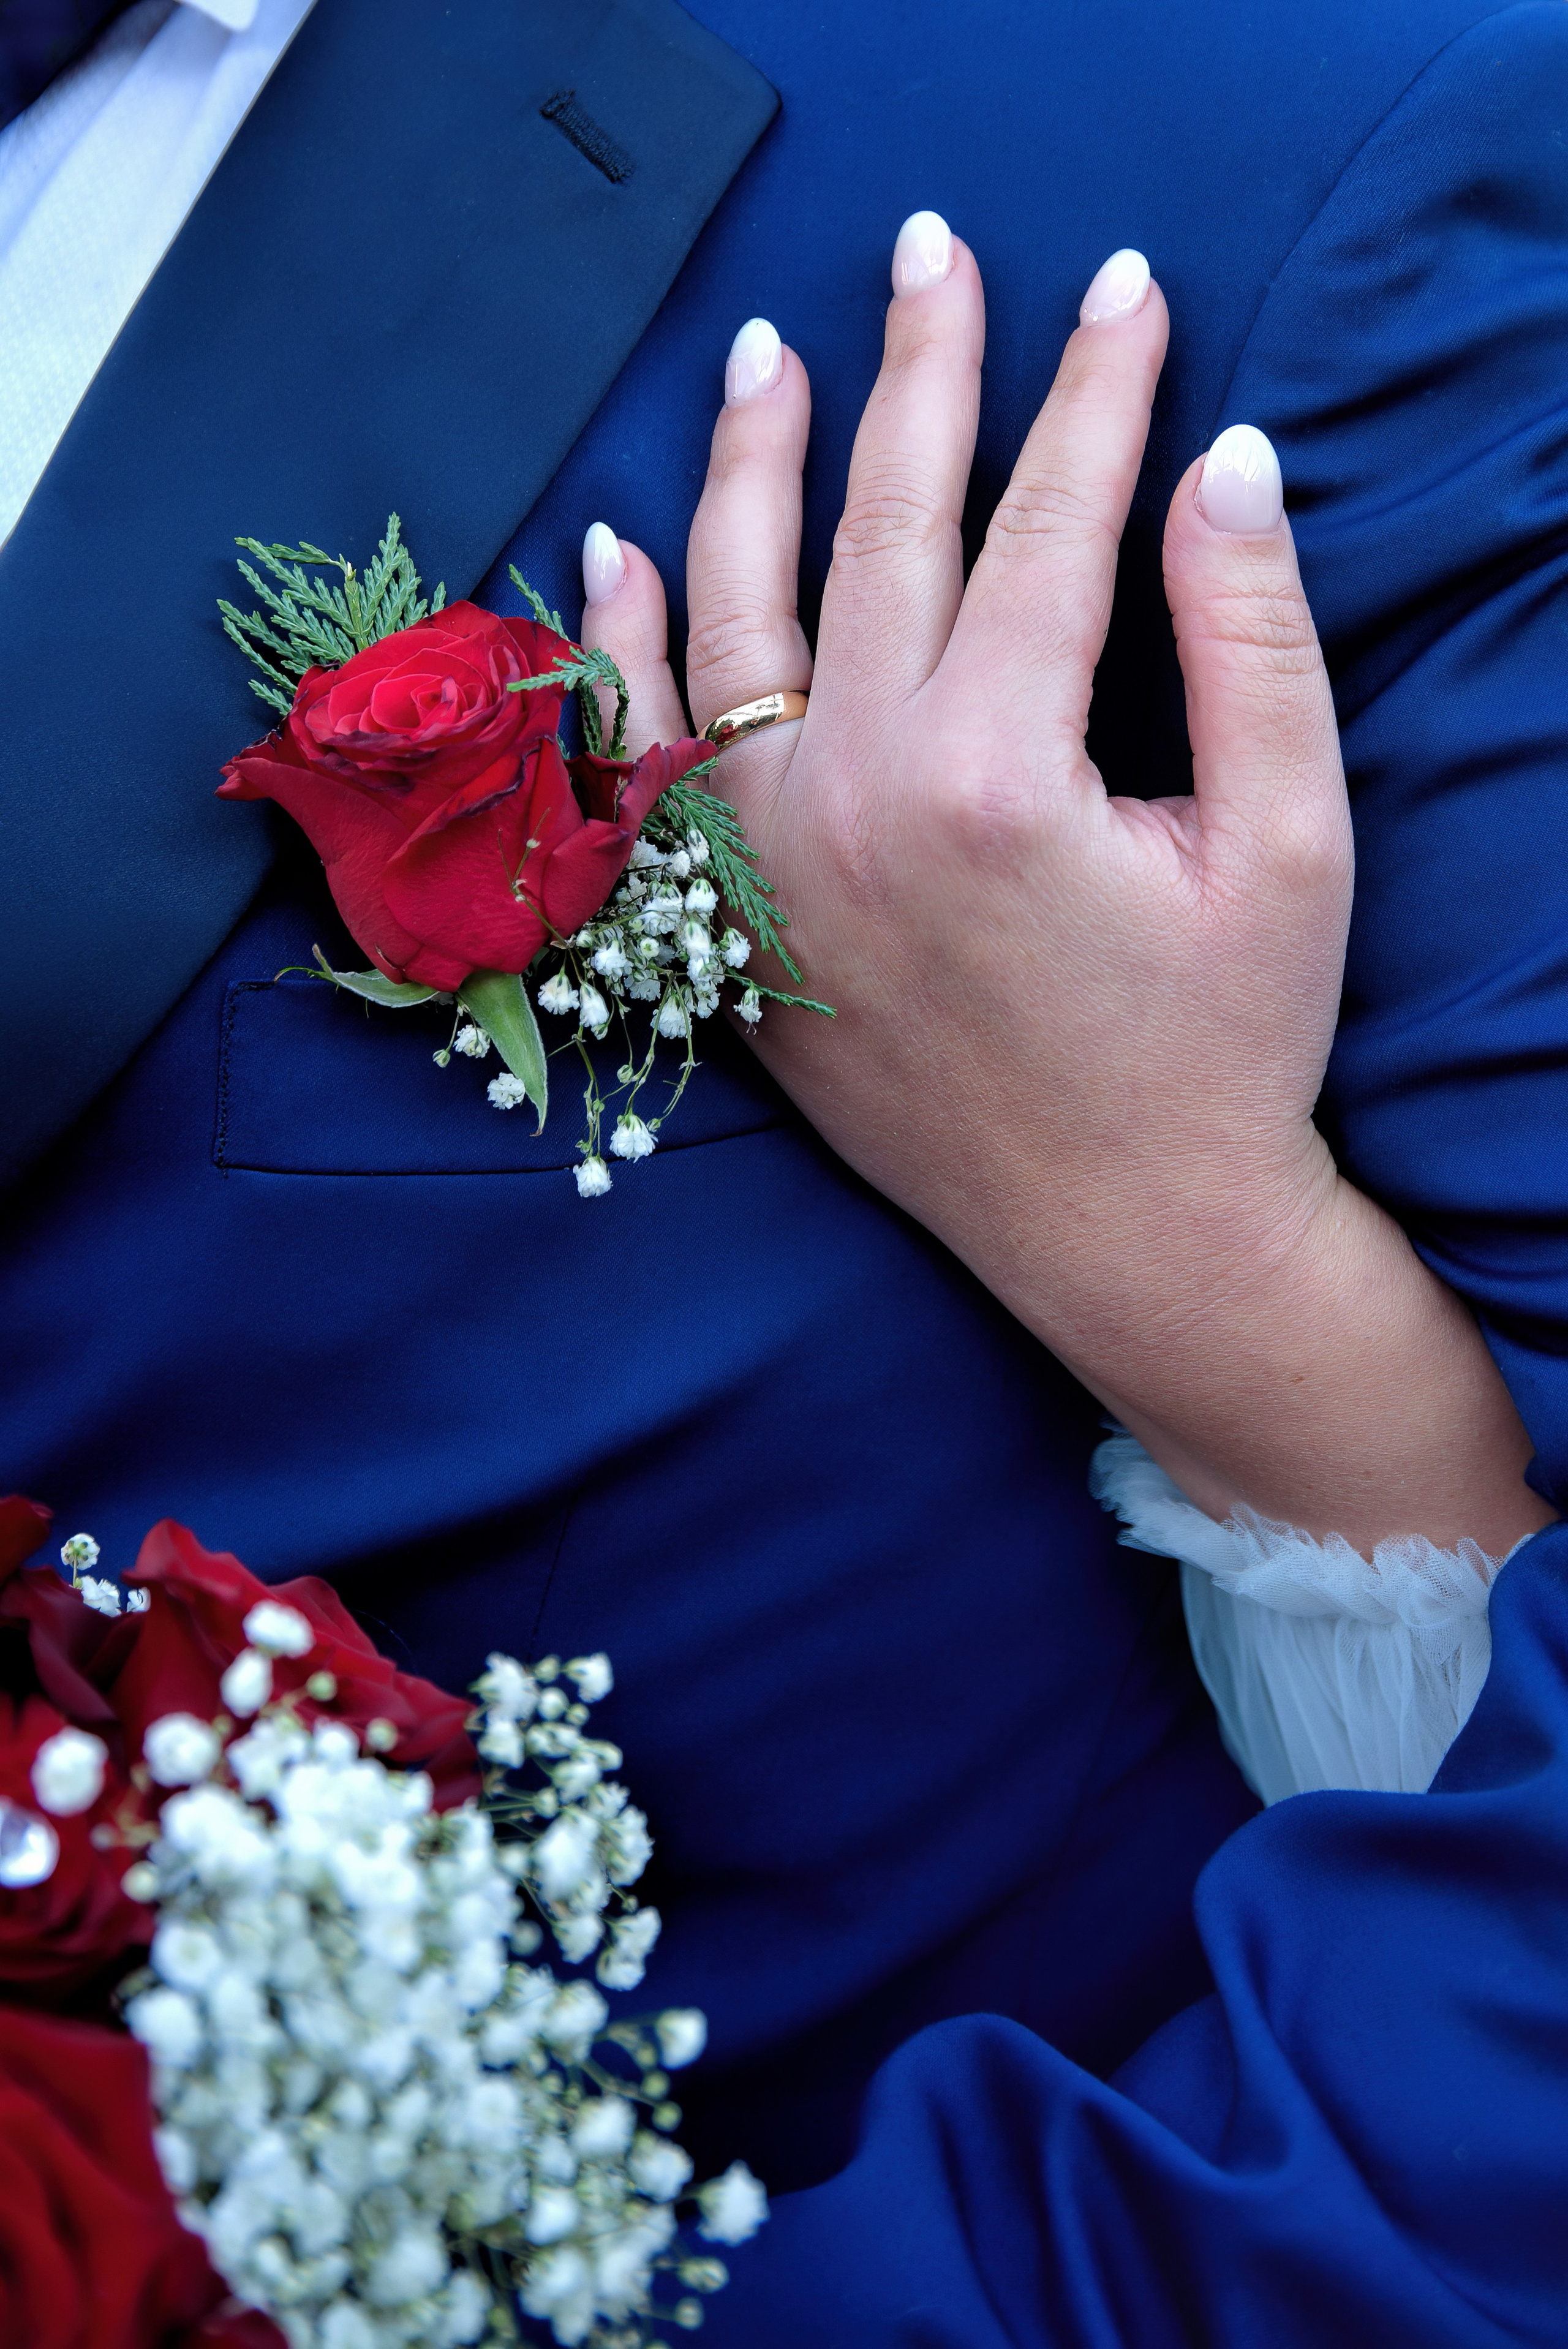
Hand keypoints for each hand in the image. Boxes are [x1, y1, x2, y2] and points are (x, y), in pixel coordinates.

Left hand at [581, 219, 1548, 1555]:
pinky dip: (625, 647)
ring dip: (749, 470)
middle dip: (919, 375)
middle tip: (937, 253)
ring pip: (734, 614)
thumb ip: (1253, 641)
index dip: (1092, 392)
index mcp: (994, 774)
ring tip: (767, 354)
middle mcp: (850, 802)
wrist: (1120, 1236)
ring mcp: (767, 863)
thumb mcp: (1285, 846)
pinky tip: (620, 548)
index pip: (1044, 523)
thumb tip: (1226, 461)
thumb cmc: (1222, 1052)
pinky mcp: (730, 922)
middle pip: (879, 533)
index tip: (1124, 293)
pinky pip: (644, 757)